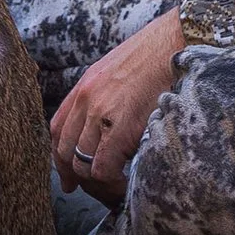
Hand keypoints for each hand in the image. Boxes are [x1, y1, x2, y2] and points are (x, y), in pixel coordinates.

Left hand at [52, 7, 184, 209]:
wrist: (177, 41)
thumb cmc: (161, 56)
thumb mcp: (123, 72)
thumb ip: (110, 97)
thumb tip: (113, 129)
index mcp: (85, 86)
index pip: (57, 130)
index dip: (61, 160)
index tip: (71, 180)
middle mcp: (86, 99)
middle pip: (65, 152)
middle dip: (77, 179)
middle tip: (98, 193)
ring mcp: (99, 112)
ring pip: (82, 164)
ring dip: (98, 186)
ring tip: (118, 193)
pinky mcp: (119, 126)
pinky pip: (103, 168)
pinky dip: (112, 185)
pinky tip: (127, 187)